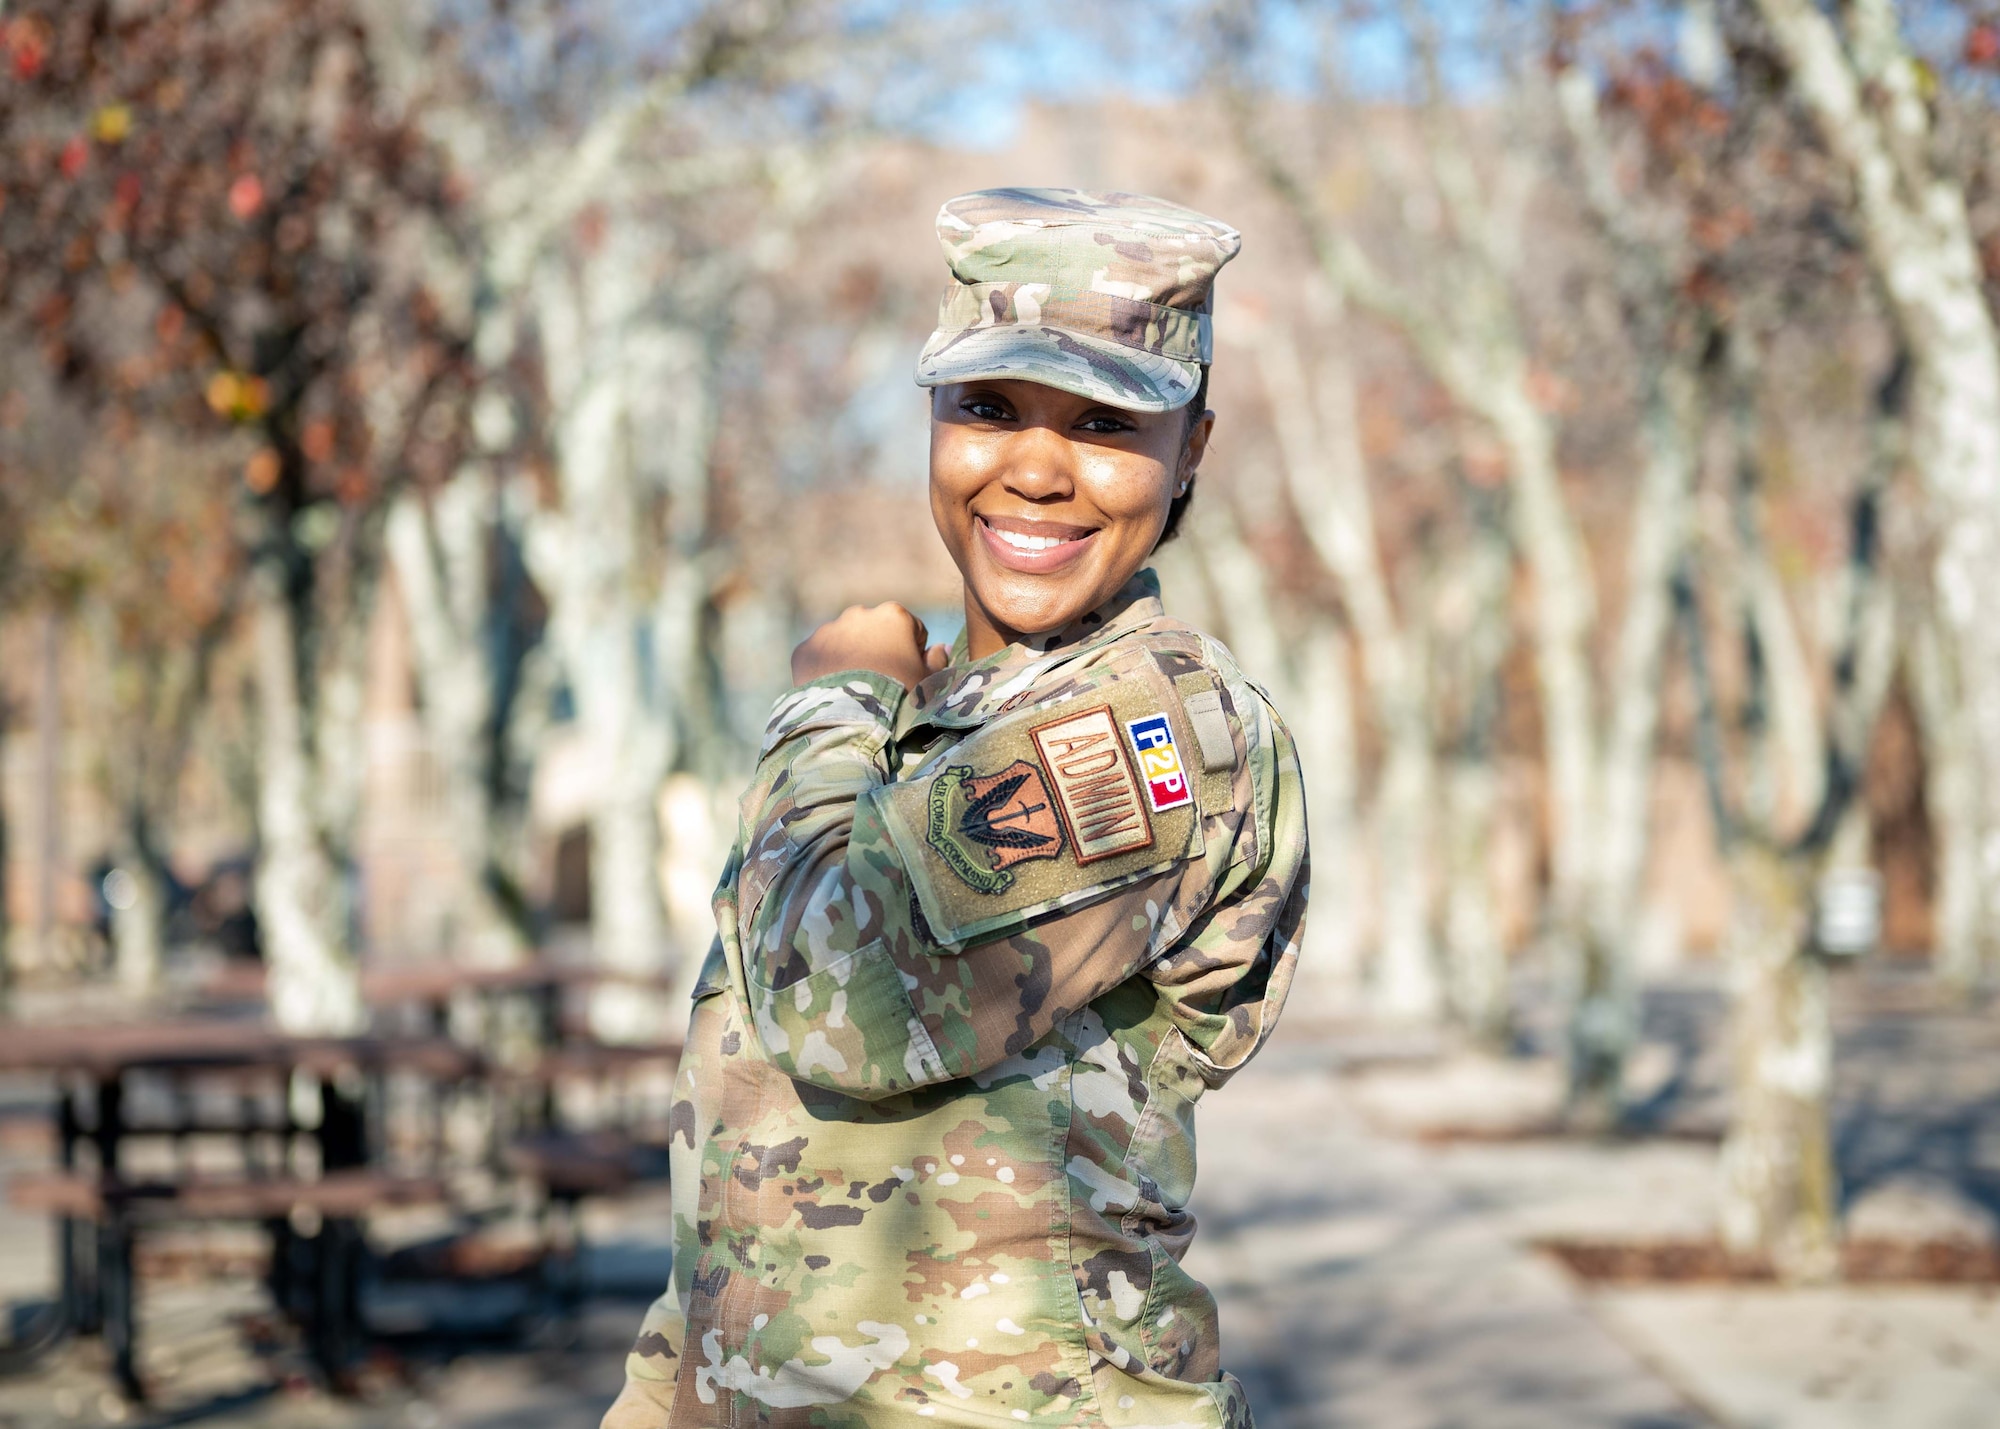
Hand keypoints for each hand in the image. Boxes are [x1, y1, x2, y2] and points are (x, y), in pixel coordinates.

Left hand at [791, 602, 949, 691]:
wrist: (851, 717)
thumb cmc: (899, 697)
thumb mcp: (928, 682)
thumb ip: (938, 661)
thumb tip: (939, 648)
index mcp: (894, 615)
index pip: (910, 630)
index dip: (912, 654)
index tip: (906, 675)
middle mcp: (858, 613)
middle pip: (874, 632)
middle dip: (877, 650)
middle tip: (879, 683)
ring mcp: (828, 630)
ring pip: (844, 642)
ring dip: (850, 659)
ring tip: (854, 690)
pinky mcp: (806, 649)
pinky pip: (819, 658)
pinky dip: (825, 671)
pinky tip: (833, 691)